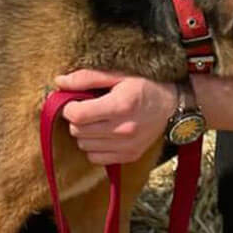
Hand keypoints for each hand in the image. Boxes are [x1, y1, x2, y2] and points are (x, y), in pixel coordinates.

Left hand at [54, 70, 177, 164]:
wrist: (173, 105)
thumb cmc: (145, 85)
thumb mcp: (118, 74)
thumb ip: (87, 78)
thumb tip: (59, 83)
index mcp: (120, 105)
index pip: (77, 115)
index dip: (69, 107)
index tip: (74, 102)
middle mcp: (123, 129)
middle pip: (78, 131)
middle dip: (76, 119)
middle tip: (86, 109)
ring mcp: (127, 146)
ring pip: (83, 146)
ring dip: (84, 134)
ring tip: (96, 121)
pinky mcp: (129, 156)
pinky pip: (95, 158)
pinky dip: (94, 147)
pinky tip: (103, 134)